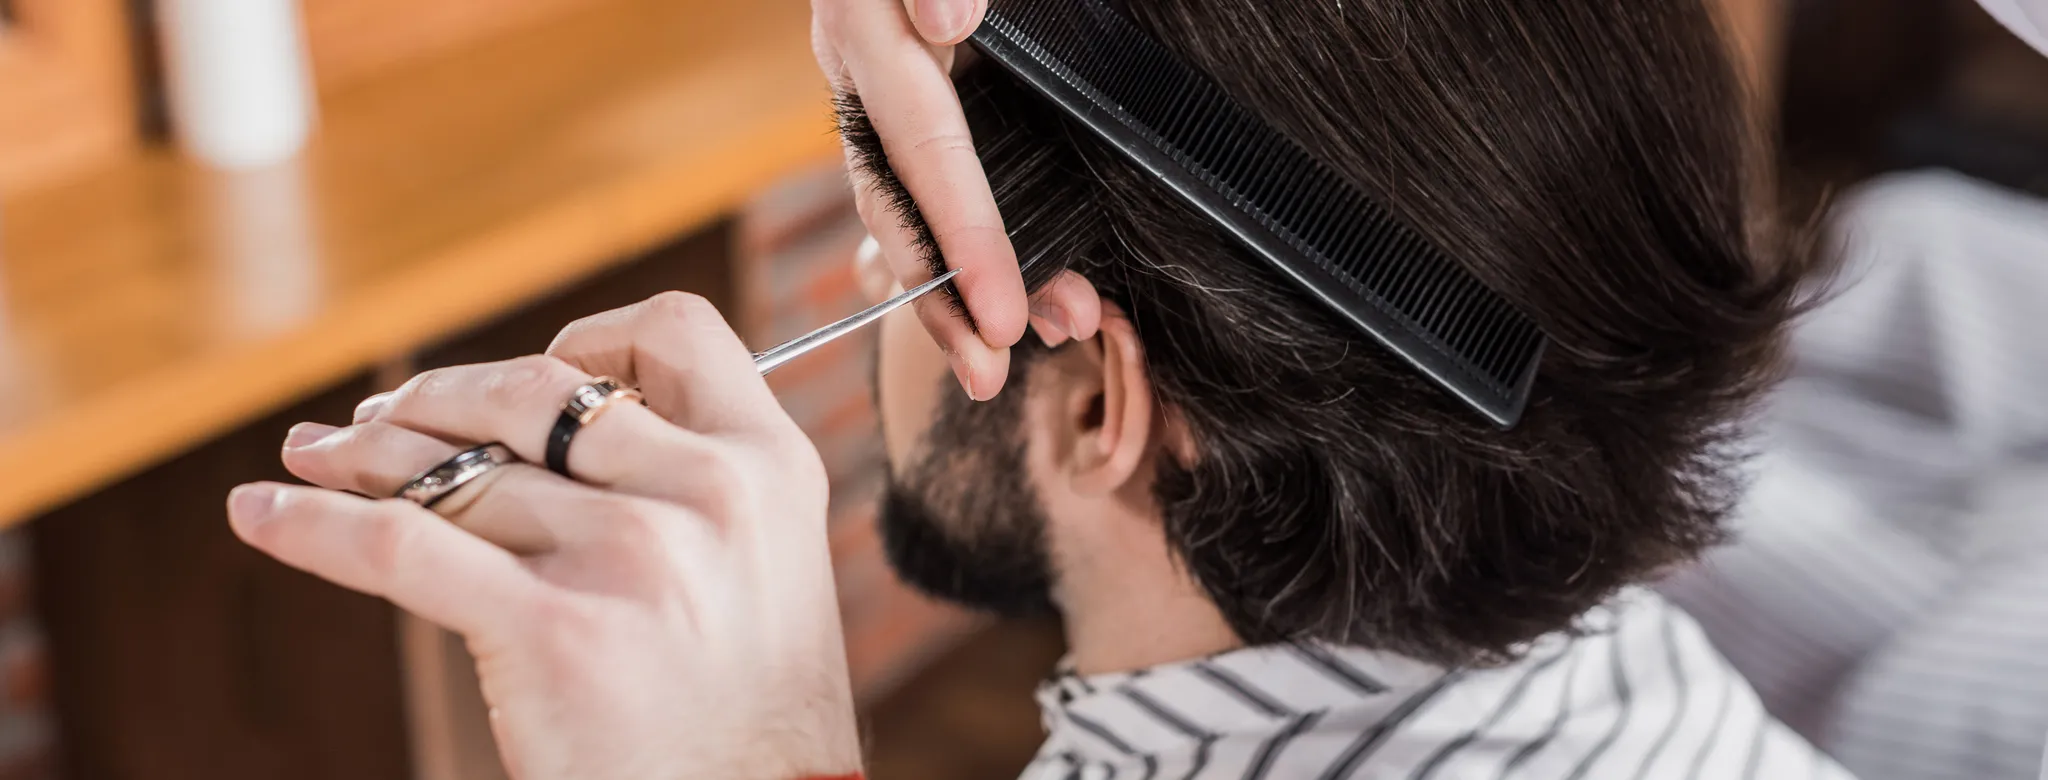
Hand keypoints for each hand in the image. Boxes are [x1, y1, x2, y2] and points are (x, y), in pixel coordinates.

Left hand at [227, 293, 858, 779]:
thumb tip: (542, 419)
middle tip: (375, 419)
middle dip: (435, 396)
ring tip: (312, 457)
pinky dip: (312, 525)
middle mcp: (707, 493)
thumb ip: (689, 485)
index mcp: (769, 464)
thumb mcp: (763, 565)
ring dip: (359, 458)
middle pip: (535, 392)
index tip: (535, 373)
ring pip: (458, 474)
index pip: (673, 333)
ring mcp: (631, 556)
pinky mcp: (552, 631)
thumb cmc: (753, 712)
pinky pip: (399, 548)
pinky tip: (264, 513)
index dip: (592, 337)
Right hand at [812, 0, 1025, 399]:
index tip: (1003, 310)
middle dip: (948, 304)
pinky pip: (941, 194)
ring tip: (1038, 348)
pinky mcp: (922, 111)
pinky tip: (1035, 298)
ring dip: (971, 293)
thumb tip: (948, 14)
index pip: (922, 144)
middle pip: (902, 209)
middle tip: (995, 375)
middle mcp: (867, 71)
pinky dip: (983, 253)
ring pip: (919, 215)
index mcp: (870, 30)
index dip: (964, 233)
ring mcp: (888, 95)